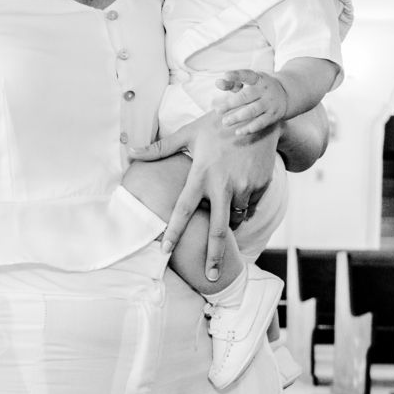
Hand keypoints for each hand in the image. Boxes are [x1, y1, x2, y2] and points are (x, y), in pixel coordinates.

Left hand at [130, 111, 278, 279]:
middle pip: (218, 230)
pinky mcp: (260, 186)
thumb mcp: (188, 133)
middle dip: (215, 257)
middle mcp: (223, 186)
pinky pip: (249, 207)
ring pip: (235, 218)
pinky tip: (239, 195)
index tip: (165, 250)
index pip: (183, 210)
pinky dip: (243, 208)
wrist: (259, 115)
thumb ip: (160, 148)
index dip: (173, 232)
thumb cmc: (218, 124)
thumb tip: (132, 151)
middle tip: (213, 277)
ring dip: (228, 223)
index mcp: (201, 175)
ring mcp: (244, 187)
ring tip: (223, 214)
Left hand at [215, 70, 289, 135]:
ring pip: (252, 110)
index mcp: (258, 79)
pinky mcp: (272, 115)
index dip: (236, 75)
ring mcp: (269, 103)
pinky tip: (238, 132)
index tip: (226, 75)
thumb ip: (232, 83)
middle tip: (218, 110)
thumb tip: (217, 82)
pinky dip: (249, 128)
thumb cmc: (259, 89)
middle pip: (246, 96)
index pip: (247, 75)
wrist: (287, 95)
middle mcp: (264, 90)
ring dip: (237, 117)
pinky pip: (260, 123)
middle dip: (231, 104)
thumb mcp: (248, 83)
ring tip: (225, 122)